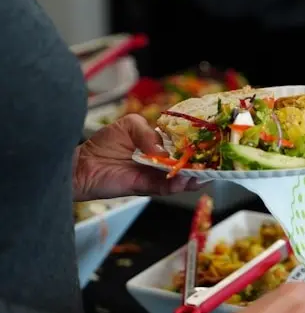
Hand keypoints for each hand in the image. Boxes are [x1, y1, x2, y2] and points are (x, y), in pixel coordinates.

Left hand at [73, 114, 200, 200]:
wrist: (83, 166)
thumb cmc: (104, 144)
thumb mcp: (129, 125)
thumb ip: (147, 132)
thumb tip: (161, 150)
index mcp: (158, 145)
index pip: (181, 144)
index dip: (195, 144)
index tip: (209, 143)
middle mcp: (160, 161)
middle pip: (185, 163)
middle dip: (200, 164)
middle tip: (214, 162)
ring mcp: (155, 175)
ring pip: (179, 178)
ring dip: (193, 177)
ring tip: (204, 174)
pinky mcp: (146, 187)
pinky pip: (165, 187)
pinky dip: (176, 185)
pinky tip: (185, 180)